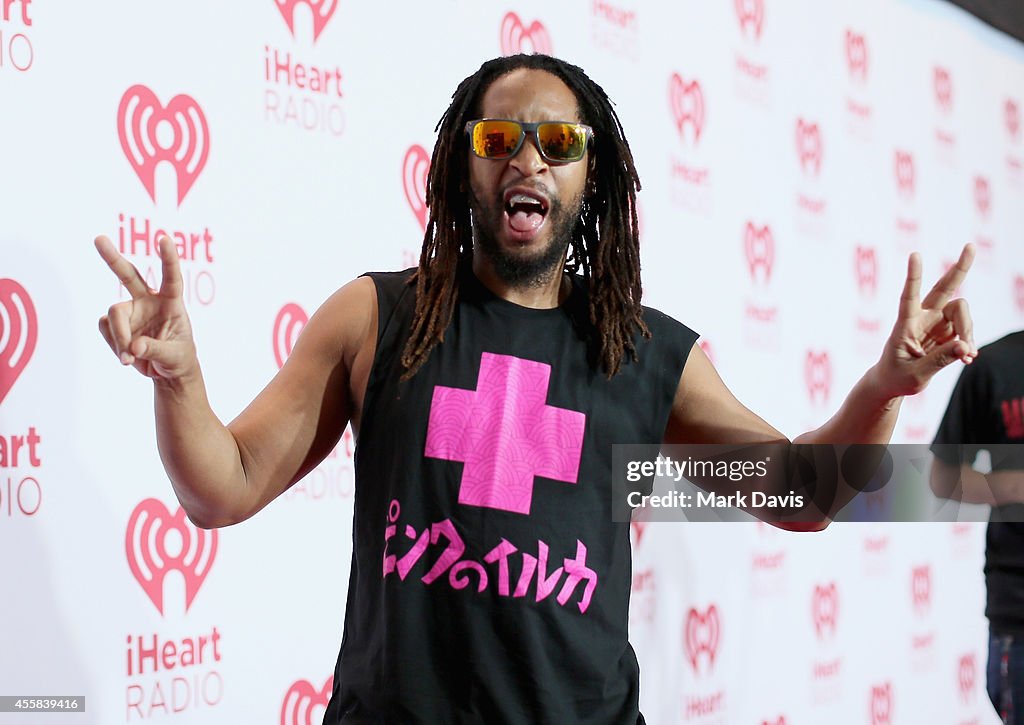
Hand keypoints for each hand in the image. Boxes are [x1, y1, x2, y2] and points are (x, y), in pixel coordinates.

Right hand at [96, 235, 198, 381]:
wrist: (166, 372)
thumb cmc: (179, 358)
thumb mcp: (175, 356)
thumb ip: (156, 350)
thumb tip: (134, 347)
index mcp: (171, 303)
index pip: (171, 278)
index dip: (168, 259)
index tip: (164, 238)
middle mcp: (148, 301)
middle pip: (128, 276)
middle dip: (113, 258)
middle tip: (98, 238)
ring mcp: (131, 311)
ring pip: (114, 314)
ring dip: (119, 337)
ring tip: (129, 358)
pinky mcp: (117, 324)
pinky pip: (106, 328)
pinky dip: (114, 345)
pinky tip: (126, 357)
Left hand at [876, 244, 976, 397]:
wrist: (894, 381)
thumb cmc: (897, 377)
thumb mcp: (916, 375)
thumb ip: (940, 360)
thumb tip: (966, 346)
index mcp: (904, 324)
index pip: (909, 296)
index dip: (914, 276)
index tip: (915, 254)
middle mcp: (922, 317)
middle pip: (943, 288)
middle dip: (959, 268)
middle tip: (971, 246)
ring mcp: (936, 322)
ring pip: (961, 311)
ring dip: (969, 330)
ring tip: (968, 356)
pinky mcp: (948, 331)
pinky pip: (967, 330)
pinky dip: (970, 343)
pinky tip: (968, 358)